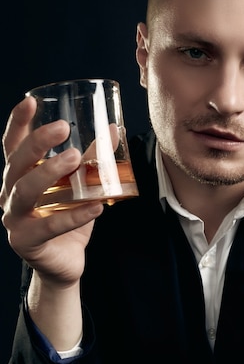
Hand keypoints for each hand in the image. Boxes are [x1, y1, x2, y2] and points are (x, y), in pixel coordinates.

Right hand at [1, 96, 103, 288]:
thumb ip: (91, 160)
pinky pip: (49, 226)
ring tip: (76, 158)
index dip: (18, 122)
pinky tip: (96, 207)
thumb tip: (113, 130)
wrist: (65, 263)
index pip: (12, 145)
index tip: (30, 100)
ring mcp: (14, 219)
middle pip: (16, 163)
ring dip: (50, 171)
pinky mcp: (25, 241)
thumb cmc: (68, 218)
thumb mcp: (80, 186)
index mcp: (18, 177)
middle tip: (63, 126)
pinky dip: (75, 216)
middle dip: (38, 142)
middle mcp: (9, 194)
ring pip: (25, 191)